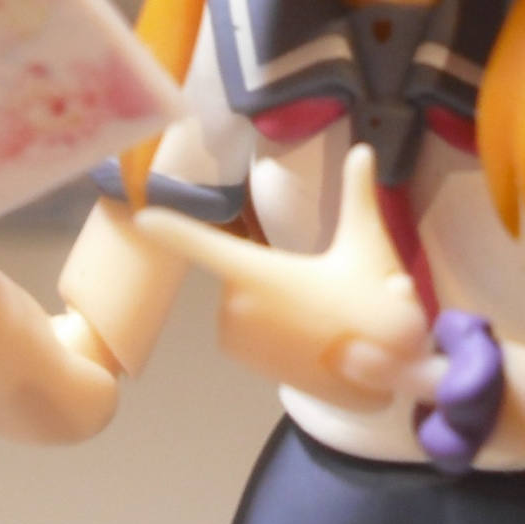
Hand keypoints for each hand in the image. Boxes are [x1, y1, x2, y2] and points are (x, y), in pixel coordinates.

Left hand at [135, 144, 432, 411]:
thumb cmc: (369, 303)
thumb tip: (364, 150)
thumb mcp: (367, 244)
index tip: (143, 219)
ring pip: (239, 298)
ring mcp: (235, 334)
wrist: (382, 374)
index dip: (172, 232)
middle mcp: (238, 304)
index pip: (204, 246)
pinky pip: (239, 327)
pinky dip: (262, 328)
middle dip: (270, 274)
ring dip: (266, 303)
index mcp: (259, 271)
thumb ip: (358, 194)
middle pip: (237, 270)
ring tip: (313, 318)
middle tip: (318, 290)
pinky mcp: (239, 358)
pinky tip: (301, 338)